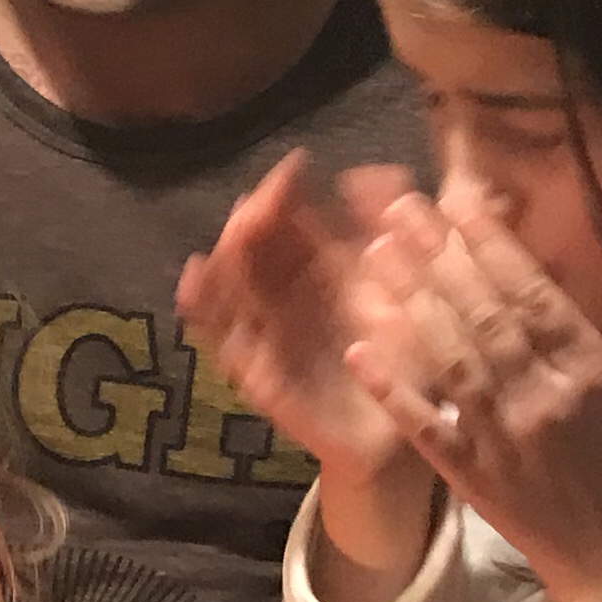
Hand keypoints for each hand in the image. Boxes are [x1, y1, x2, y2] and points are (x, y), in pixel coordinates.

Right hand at [178, 156, 433, 577]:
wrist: (403, 433)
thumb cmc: (408, 356)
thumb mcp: (409, 290)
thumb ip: (398, 236)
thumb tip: (384, 173)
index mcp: (324, 269)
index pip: (296, 219)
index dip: (291, 191)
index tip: (297, 167)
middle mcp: (289, 294)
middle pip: (258, 245)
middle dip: (256, 217)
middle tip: (262, 199)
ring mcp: (268, 330)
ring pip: (233, 282)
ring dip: (227, 254)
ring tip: (235, 230)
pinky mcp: (256, 369)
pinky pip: (223, 338)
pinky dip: (203, 308)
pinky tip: (192, 276)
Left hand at [343, 193, 601, 601]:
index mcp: (591, 373)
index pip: (536, 299)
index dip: (496, 249)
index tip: (461, 205)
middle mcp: (544, 400)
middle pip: (485, 318)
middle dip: (440, 260)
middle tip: (401, 210)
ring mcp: (503, 439)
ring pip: (451, 361)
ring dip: (411, 305)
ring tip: (376, 256)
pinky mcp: (470, 476)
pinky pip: (426, 426)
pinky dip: (393, 389)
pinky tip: (359, 350)